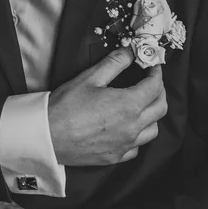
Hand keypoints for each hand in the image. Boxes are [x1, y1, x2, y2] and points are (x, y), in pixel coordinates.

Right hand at [48, 48, 166, 166]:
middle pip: (160, 108)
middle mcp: (132, 127)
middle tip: (151, 81)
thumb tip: (131, 51)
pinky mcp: (115, 157)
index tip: (152, 66)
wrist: (47, 135)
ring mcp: (125, 144)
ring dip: (152, 115)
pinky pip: (137, 147)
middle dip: (159, 91)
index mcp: (128, 105)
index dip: (156, 73)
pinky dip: (138, 136)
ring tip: (142, 105)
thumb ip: (114, 63)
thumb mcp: (89, 78)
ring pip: (153, 129)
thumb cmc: (65, 106)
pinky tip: (127, 128)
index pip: (155, 86)